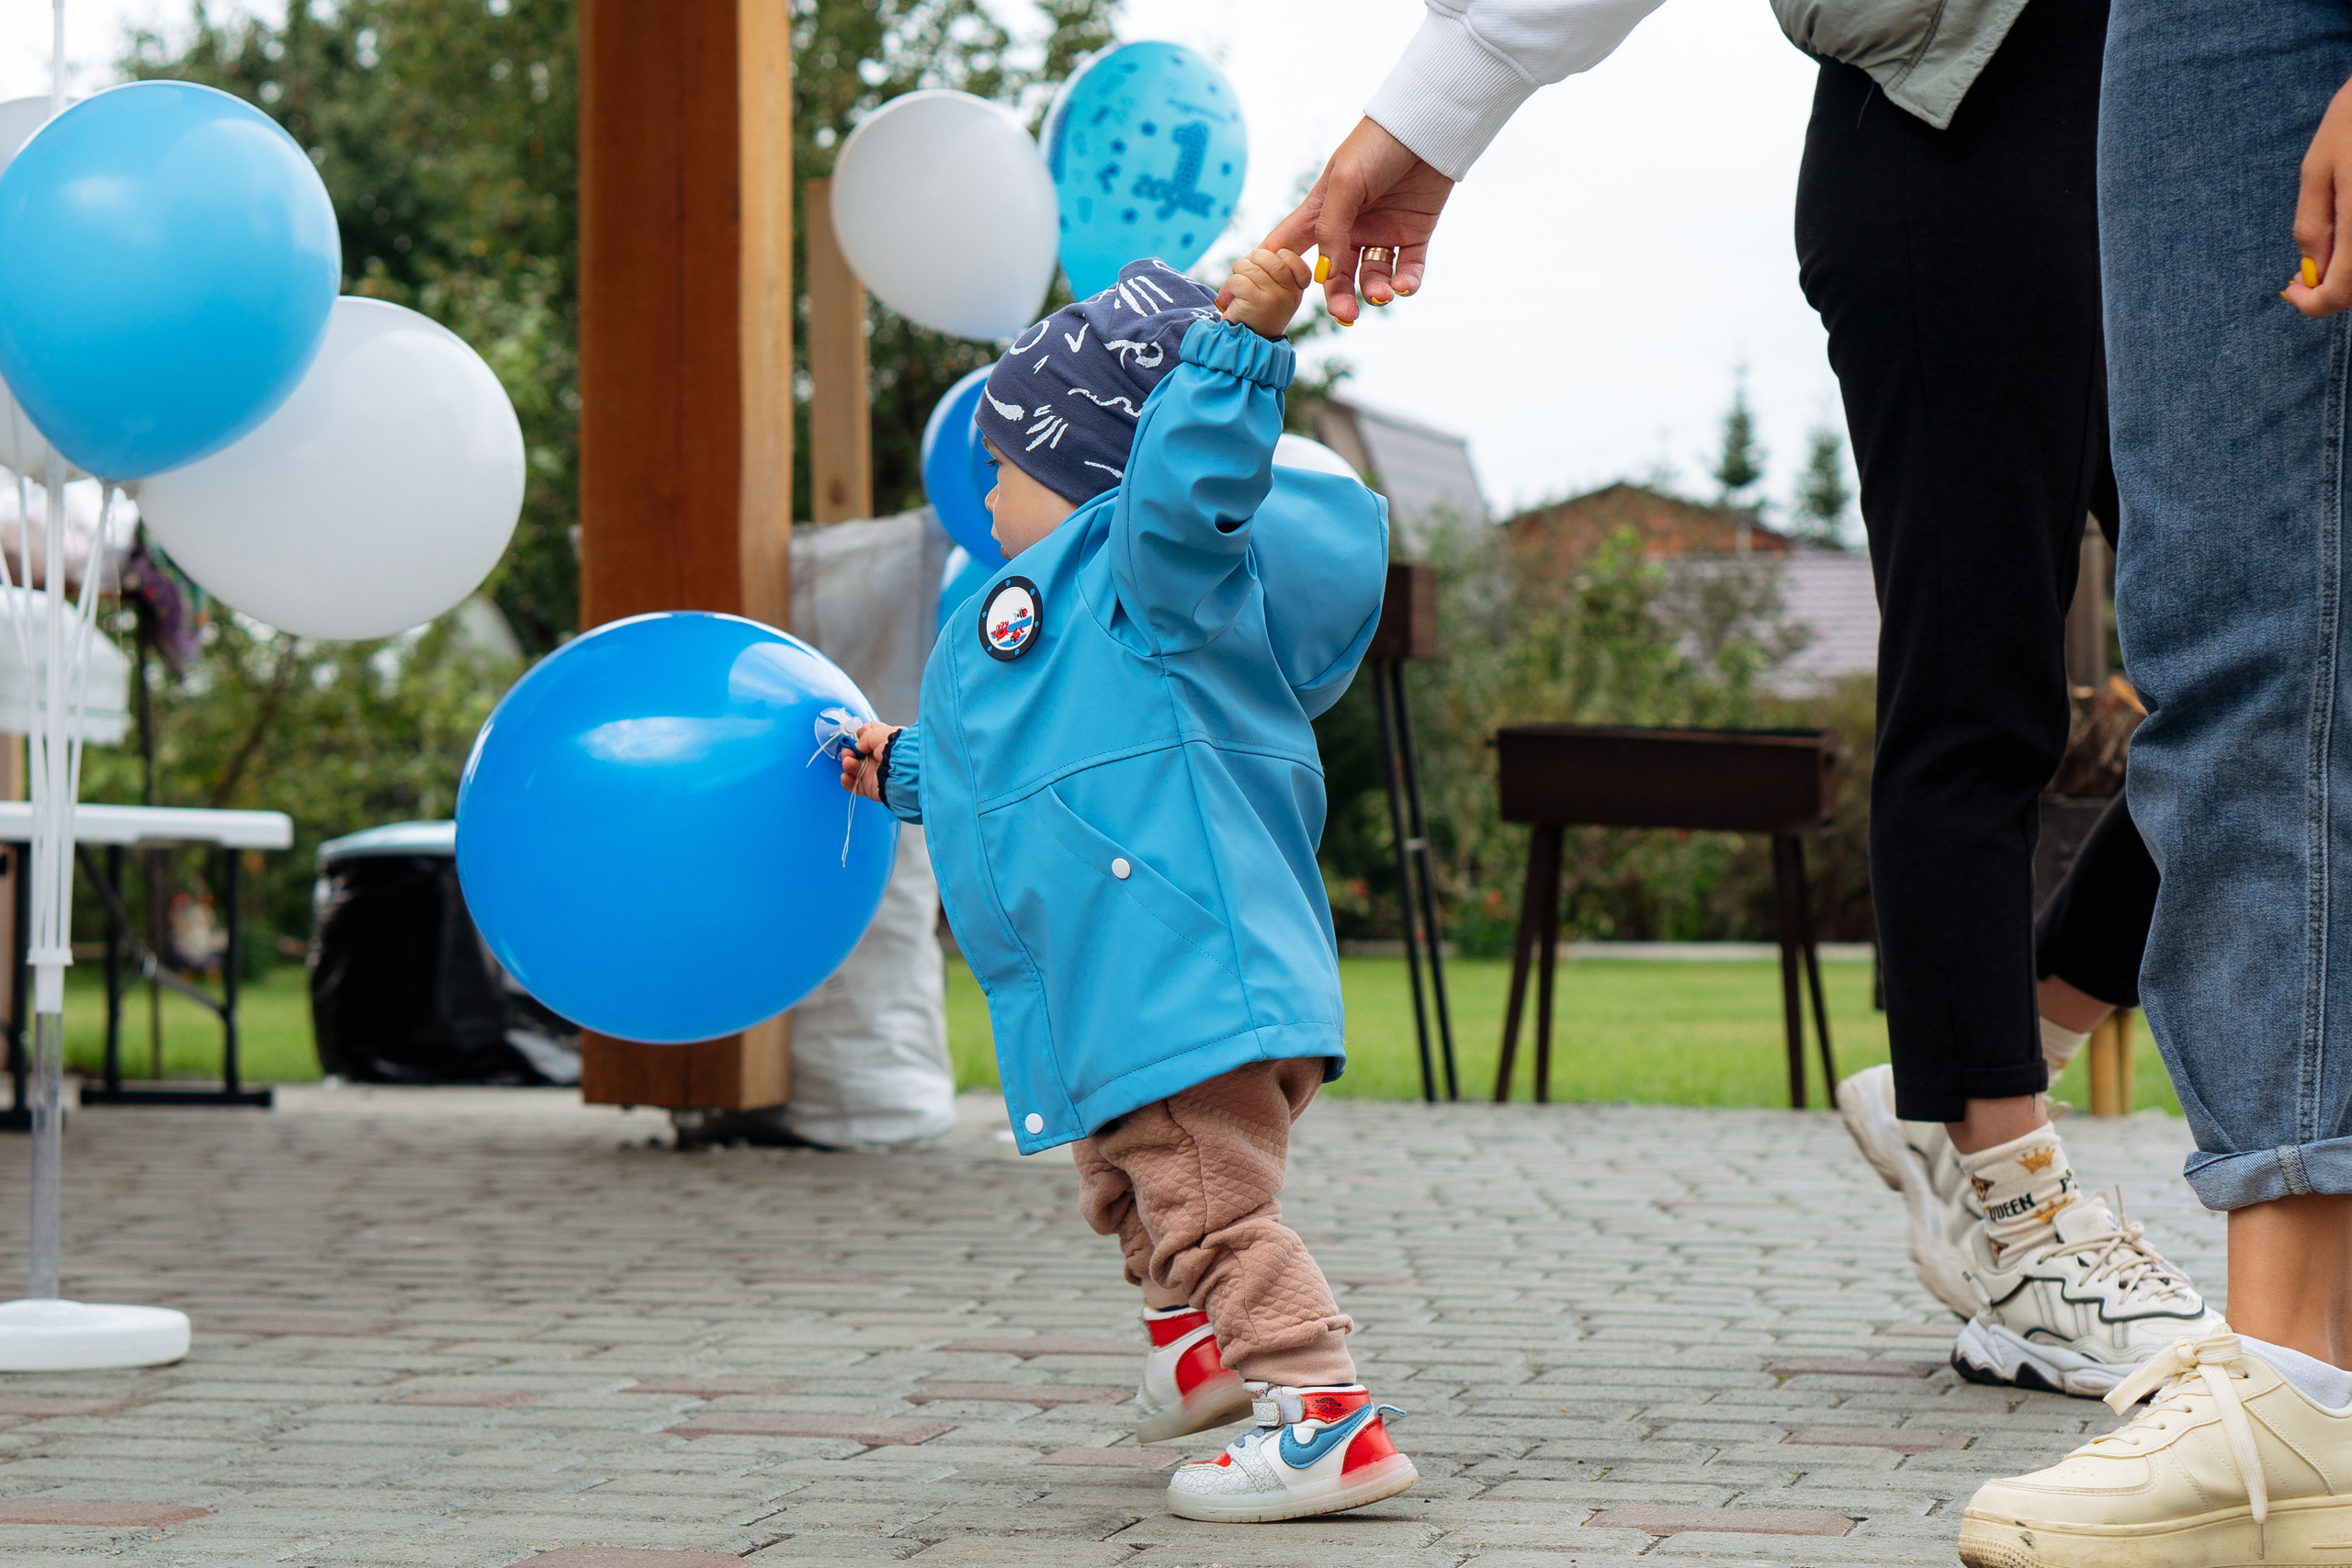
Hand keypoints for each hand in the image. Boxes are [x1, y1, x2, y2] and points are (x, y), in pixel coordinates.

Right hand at [836, 721, 899, 801]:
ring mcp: (875, 773)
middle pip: (858, 754)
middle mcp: (880, 758)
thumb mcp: (878, 733)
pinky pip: (854, 785)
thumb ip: (864, 737)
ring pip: (854, 768)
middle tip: (848, 750)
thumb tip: (857, 745)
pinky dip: (847, 781)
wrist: (904, 768)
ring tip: (848, 762)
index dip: (860, 735)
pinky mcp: (871, 787)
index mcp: (886, 742)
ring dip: (847, 765)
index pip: (869, 737)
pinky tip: (846, 775)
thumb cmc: (896, 748)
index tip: (856, 735)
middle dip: (849, 751)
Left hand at [1220, 246, 1313, 338]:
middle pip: (1269, 258)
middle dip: (1253, 258)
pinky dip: (1231, 286)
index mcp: (1296, 290)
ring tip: (1241, 286)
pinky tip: (1236, 296)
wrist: (1249, 342)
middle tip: (1248, 269)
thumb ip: (1274, 272)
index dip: (1282, 256)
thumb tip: (1257, 252)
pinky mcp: (1255, 303)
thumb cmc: (1259, 311)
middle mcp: (1289, 294)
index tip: (1271, 265)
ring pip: (1249, 267)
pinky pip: (1238, 280)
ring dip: (1239, 272)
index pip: (1296, 262)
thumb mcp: (1276, 293)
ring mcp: (1274, 298)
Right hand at [1228, 117, 1454, 325]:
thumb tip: (1324, 276)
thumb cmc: (1376, 146)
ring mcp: (1381, 233)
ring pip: (1371, 277)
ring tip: (1381, 295)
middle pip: (1335, 275)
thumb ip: (1330, 230)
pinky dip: (1406, 284)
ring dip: (1374, 292)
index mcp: (1321, 213)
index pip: (1287, 248)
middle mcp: (1349, 228)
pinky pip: (1408, 270)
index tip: (1257, 299)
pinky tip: (1403, 287)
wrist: (1426, 128)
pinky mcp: (1413, 235)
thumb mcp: (1344, 183)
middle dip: (1338, 298)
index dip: (1271, 273)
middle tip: (1346, 315)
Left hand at [2288, 73, 2351, 315]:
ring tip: (2324, 252)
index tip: (2290, 291)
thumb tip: (2312, 272)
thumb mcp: (2319, 169)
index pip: (2343, 293)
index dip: (2313, 304)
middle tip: (2300, 277)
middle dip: (2329, 289)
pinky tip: (2346, 229)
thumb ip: (2313, 225)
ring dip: (2347, 272)